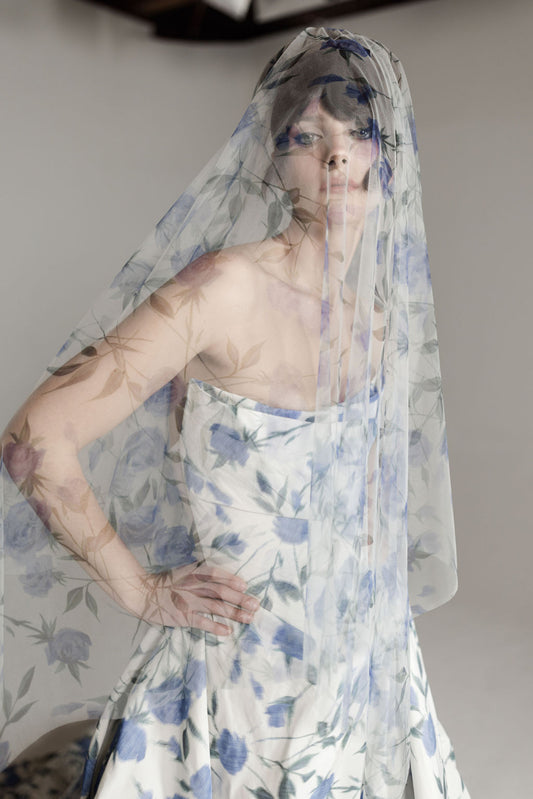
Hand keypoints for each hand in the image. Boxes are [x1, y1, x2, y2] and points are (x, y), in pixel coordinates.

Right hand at [131, 561, 260, 634]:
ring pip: (216, 607)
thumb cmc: (167, 582)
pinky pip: (203, 622)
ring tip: (249, 618)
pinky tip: (228, 631)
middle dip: (239, 598)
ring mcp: (189, 602)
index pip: (215, 573)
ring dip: (234, 613)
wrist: (143, 594)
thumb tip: (221, 572)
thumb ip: (201, 571)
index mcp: (194, 573)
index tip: (245, 584)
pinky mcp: (183, 616)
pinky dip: (216, 626)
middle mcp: (194, 586)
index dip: (230, 578)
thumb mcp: (184, 571)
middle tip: (255, 604)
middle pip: (221, 592)